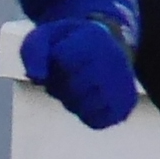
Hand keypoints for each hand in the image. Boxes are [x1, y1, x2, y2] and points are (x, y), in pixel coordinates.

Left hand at [22, 13, 138, 131]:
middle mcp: (115, 59)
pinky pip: (96, 122)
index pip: (63, 58)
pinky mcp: (126, 105)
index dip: (54, 61)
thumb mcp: (44, 37)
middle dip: (61, 83)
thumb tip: (36, 77)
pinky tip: (88, 99)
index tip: (61, 53)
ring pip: (85, 107)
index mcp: (95, 38)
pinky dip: (86, 114)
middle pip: (73, 86)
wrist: (106, 44)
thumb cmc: (68, 43)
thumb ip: (34, 52)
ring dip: (73, 101)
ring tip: (78, 84)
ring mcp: (124, 83)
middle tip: (68, 72)